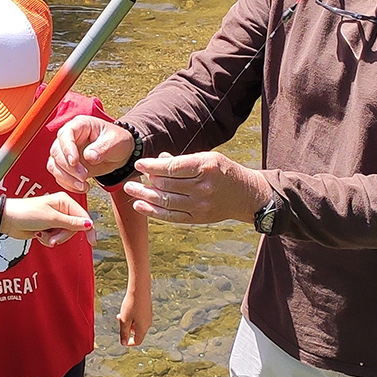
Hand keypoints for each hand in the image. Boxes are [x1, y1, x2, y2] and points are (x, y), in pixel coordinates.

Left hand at [1, 192, 93, 245]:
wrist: (9, 220)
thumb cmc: (27, 213)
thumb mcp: (52, 219)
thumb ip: (72, 223)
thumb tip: (89, 224)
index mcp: (64, 201)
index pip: (83, 216)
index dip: (88, 229)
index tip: (92, 242)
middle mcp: (61, 209)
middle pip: (74, 228)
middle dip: (63, 236)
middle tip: (53, 238)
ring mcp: (54, 219)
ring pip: (64, 235)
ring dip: (54, 239)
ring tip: (43, 235)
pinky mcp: (48, 227)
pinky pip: (55, 238)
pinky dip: (48, 240)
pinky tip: (40, 236)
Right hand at [48, 115, 132, 193]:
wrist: (120, 153)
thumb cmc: (117, 140)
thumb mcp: (115, 141)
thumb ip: (102, 148)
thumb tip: (89, 156)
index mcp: (80, 125)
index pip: (65, 134)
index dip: (67, 148)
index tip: (74, 161)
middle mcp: (69, 138)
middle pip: (56, 151)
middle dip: (68, 167)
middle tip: (83, 176)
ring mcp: (66, 152)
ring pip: (54, 165)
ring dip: (66, 178)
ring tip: (82, 185)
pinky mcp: (67, 166)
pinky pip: (59, 175)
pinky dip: (68, 184)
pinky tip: (81, 187)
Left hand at [117, 283, 151, 346]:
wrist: (139, 288)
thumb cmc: (131, 304)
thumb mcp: (124, 320)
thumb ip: (124, 333)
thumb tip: (123, 343)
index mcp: (143, 328)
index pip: (137, 341)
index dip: (128, 342)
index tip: (121, 337)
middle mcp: (147, 324)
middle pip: (136, 333)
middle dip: (126, 329)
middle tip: (119, 320)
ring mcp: (148, 317)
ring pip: (136, 325)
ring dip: (128, 322)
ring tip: (122, 313)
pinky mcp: (147, 311)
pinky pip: (139, 318)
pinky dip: (132, 316)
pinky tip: (127, 308)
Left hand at [123, 151, 266, 225]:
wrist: (246, 195)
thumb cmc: (224, 172)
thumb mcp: (208, 158)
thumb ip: (183, 160)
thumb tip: (158, 159)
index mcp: (206, 167)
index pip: (172, 167)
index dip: (152, 166)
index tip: (138, 164)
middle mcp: (203, 187)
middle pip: (167, 185)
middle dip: (145, 182)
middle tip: (130, 179)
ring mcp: (201, 205)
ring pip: (166, 201)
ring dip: (145, 196)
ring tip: (131, 190)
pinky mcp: (198, 218)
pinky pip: (172, 216)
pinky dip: (153, 212)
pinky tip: (141, 206)